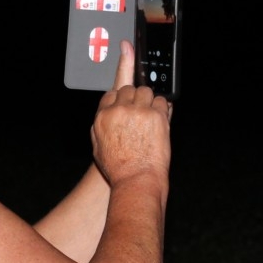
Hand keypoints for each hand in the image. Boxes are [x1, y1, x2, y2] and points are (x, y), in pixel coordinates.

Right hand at [90, 40, 171, 189]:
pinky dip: (163, 109)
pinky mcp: (156, 115)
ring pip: (147, 91)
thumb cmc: (119, 168)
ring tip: (151, 121)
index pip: (112, 91)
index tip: (126, 81)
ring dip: (151, 102)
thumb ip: (101, 124)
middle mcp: (118, 109)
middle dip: (137, 99)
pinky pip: (162, 101)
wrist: (137, 181)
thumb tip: (106, 111)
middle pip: (130, 88)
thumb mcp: (98, 146)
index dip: (122, 93)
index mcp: (102, 115)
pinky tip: (160, 122)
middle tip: (142, 115)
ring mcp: (137, 111)